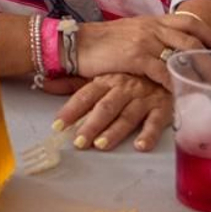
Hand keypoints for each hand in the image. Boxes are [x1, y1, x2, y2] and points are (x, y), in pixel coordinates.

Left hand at [53, 73, 171, 151]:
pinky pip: (156, 121)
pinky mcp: (163, 107)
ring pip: (127, 116)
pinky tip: (140, 145)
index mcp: (106, 80)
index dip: (71, 110)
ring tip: (101, 145)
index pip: (85, 96)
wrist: (166, 66)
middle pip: (105, 108)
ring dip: (114, 131)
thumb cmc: (130, 75)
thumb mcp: (101, 76)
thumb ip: (73, 83)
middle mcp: (124, 88)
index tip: (57, 125)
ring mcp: (144, 98)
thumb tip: (44, 83)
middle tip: (79, 142)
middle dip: (91, 125)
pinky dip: (149, 133)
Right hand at [76, 12, 210, 90]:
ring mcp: (145, 40)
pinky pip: (164, 71)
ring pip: (183, 54)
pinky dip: (177, 83)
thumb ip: (150, 38)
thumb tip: (169, 51)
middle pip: (193, 38)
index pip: (189, 21)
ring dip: (200, 72)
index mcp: (152, 21)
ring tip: (209, 88)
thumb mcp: (130, 33)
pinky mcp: (135, 56)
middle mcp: (152, 27)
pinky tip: (183, 93)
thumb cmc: (101, 43)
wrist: (76, 43)